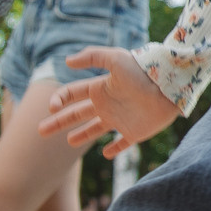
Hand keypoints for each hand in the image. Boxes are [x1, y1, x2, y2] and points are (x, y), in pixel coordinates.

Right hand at [40, 46, 179, 156]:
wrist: (170, 86)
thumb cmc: (142, 71)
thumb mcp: (115, 58)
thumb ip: (92, 57)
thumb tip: (66, 61)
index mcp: (100, 88)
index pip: (72, 94)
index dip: (59, 99)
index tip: (51, 107)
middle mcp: (107, 104)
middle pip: (77, 114)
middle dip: (58, 122)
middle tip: (39, 131)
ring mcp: (120, 119)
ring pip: (94, 129)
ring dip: (81, 135)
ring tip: (69, 142)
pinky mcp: (135, 132)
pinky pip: (122, 143)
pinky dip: (114, 149)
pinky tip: (106, 153)